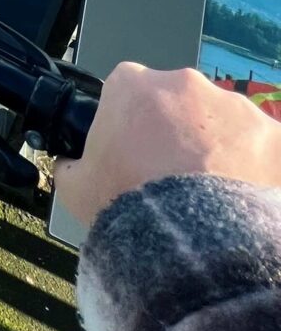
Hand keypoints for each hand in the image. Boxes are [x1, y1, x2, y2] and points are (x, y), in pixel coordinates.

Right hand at [52, 61, 280, 230]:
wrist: (193, 245)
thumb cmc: (133, 208)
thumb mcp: (75, 190)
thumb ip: (70, 167)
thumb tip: (70, 165)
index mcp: (131, 86)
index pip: (126, 91)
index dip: (128, 123)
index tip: (132, 152)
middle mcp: (184, 84)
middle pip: (178, 103)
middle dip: (177, 133)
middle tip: (172, 177)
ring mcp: (234, 107)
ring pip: (224, 124)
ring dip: (218, 149)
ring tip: (210, 195)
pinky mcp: (274, 135)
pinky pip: (265, 148)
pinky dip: (257, 168)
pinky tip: (242, 199)